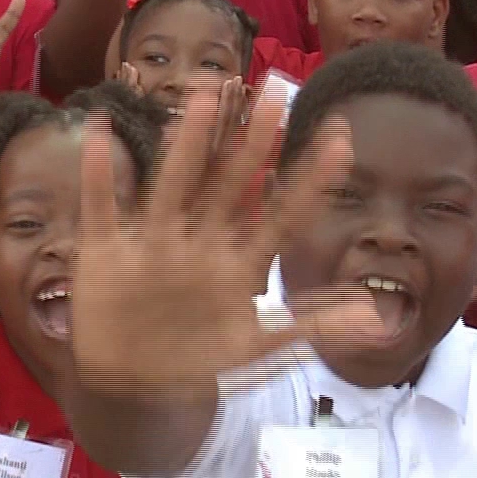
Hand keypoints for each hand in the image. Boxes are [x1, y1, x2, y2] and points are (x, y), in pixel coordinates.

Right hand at [71, 82, 382, 396]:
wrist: (130, 386)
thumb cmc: (195, 358)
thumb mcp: (256, 347)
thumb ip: (311, 327)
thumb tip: (377, 317)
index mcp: (238, 261)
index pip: (282, 214)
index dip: (311, 179)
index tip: (342, 137)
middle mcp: (199, 240)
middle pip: (230, 184)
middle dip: (253, 142)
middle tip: (277, 92)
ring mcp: (153, 242)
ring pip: (174, 185)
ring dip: (188, 146)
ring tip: (204, 100)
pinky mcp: (106, 252)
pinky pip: (101, 208)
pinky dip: (99, 175)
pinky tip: (101, 133)